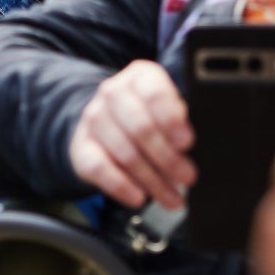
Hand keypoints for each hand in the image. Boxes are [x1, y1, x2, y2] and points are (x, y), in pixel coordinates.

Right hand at [68, 60, 195, 210]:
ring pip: (125, 153)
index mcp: (140, 77)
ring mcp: (94, 119)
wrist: (106, 125)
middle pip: (141, 127)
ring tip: (172, 196)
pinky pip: (100, 168)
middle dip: (168, 158)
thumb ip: (181, 121)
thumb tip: (193, 147)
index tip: (187, 143)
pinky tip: (139, 197)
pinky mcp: (81, 146)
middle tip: (187, 177)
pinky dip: (122, 186)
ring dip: (152, 180)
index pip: (154, 94)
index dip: (172, 120)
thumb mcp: (168, 109)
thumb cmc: (149, 117)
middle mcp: (113, 92)